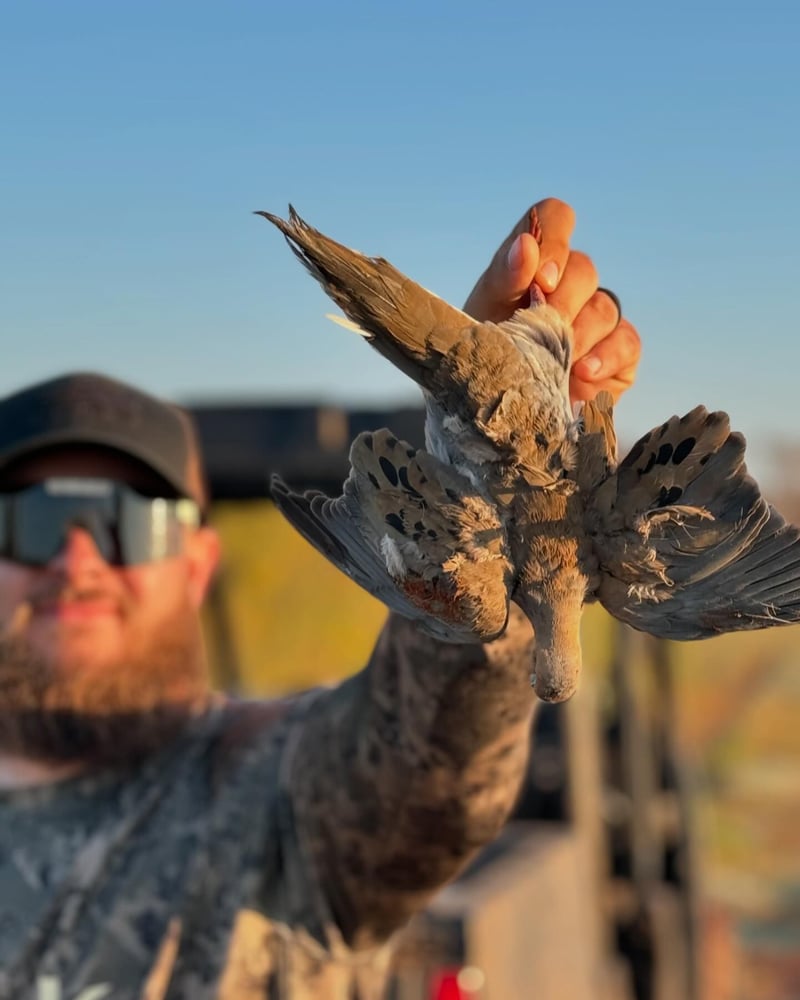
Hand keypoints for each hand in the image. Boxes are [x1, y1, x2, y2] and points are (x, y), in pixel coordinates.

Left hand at [463, 198, 640, 403]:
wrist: (494, 416)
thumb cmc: (482, 359)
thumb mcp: (479, 317)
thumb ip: (502, 279)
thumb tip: (526, 245)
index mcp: (532, 265)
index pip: (554, 219)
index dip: (552, 240)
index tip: (539, 278)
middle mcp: (570, 287)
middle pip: (584, 268)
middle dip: (562, 299)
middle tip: (540, 326)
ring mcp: (597, 320)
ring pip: (605, 307)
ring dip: (578, 333)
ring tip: (555, 361)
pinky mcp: (618, 357)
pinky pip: (626, 343)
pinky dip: (605, 357)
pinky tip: (580, 374)